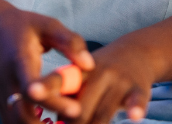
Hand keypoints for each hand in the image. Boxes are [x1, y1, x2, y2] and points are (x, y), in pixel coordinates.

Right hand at [0, 7, 94, 123]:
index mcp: (19, 60)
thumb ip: (70, 42)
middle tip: (74, 123)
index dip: (51, 101)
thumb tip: (89, 65)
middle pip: (22, 116)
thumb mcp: (48, 25)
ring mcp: (0, 95)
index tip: (75, 110)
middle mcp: (6, 82)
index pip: (31, 87)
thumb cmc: (23, 26)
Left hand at [29, 38, 156, 123]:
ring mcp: (119, 80)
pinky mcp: (138, 88)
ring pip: (103, 114)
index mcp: (77, 72)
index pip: (58, 81)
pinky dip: (135, 109)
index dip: (45, 88)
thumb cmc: (99, 74)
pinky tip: (134, 117)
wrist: (136, 53)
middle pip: (79, 110)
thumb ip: (65, 97)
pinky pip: (136, 100)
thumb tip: (55, 122)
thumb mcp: (80, 79)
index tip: (32, 92)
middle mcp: (97, 73)